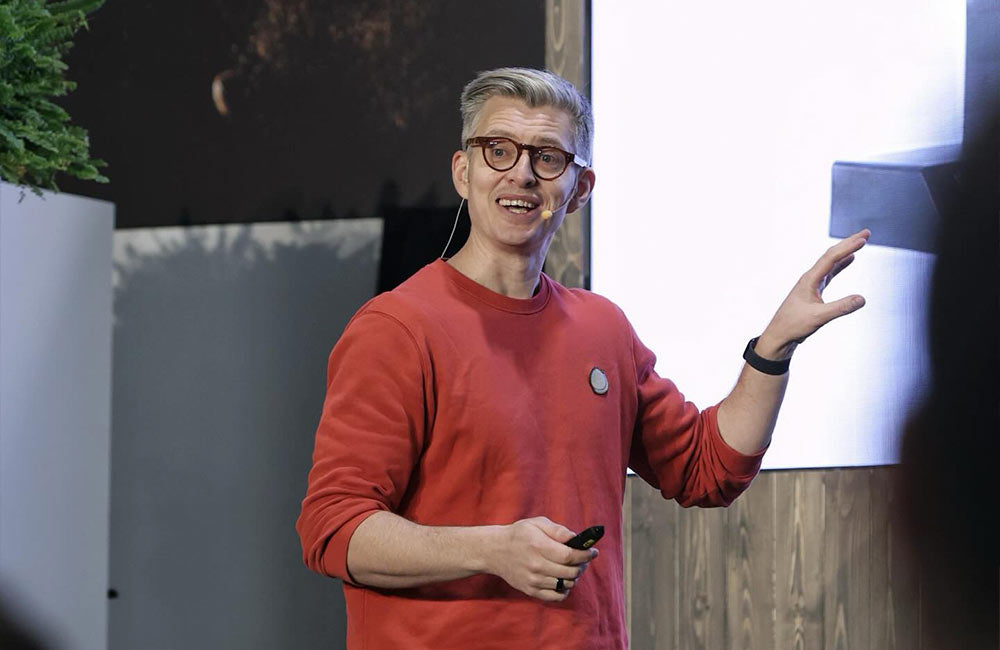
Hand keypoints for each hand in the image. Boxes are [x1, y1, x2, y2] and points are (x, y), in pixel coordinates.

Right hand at [486, 516, 596, 601]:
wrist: (495, 551)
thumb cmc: (519, 534)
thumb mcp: (537, 523)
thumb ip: (558, 530)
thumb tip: (576, 538)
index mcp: (539, 546)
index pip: (570, 556)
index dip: (585, 555)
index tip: (593, 552)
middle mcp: (536, 566)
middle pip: (570, 572)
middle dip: (582, 566)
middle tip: (584, 560)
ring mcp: (533, 581)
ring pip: (565, 585)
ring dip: (574, 577)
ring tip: (572, 568)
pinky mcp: (530, 591)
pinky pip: (555, 597)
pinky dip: (564, 590)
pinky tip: (563, 580)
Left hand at [756, 229, 869, 359]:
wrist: (779, 336)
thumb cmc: (793, 326)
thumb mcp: (819, 317)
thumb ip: (841, 308)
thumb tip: (862, 299)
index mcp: (809, 280)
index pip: (831, 258)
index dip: (848, 247)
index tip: (863, 239)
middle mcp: (810, 278)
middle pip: (831, 255)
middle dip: (849, 243)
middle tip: (866, 233)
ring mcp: (812, 284)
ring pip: (831, 262)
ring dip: (846, 251)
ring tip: (861, 241)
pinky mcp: (814, 291)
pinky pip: (830, 273)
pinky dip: (841, 265)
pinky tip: (849, 260)